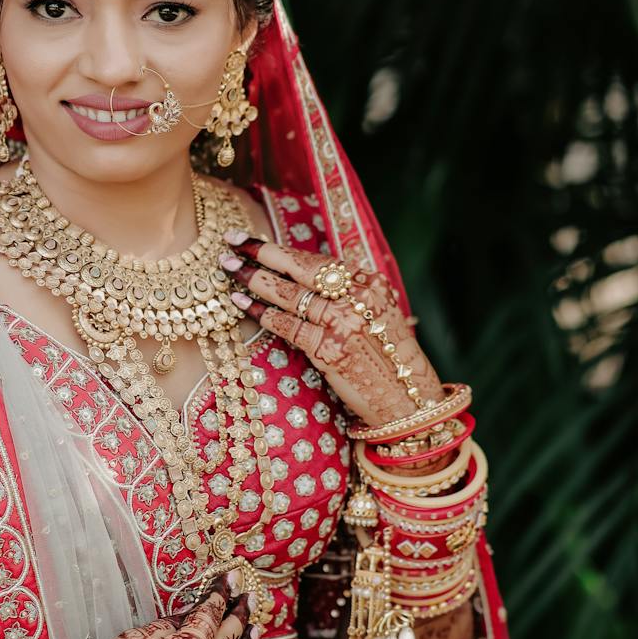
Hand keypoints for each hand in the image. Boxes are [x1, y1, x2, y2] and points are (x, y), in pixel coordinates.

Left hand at [221, 235, 441, 428]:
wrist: (407, 399)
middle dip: (262, 252)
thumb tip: (300, 274)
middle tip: (231, 242)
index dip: (282, 249)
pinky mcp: (330, 351)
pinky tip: (243, 304)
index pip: (318, 260)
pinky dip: (263, 314)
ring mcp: (344, 324)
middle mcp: (359, 299)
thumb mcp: (375, 314)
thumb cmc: (387, 357)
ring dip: (255, 280)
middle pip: (301, 269)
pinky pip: (288, 327)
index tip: (253, 239)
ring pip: (290, 296)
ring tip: (230, 269)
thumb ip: (346, 293)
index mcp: (371, 284)